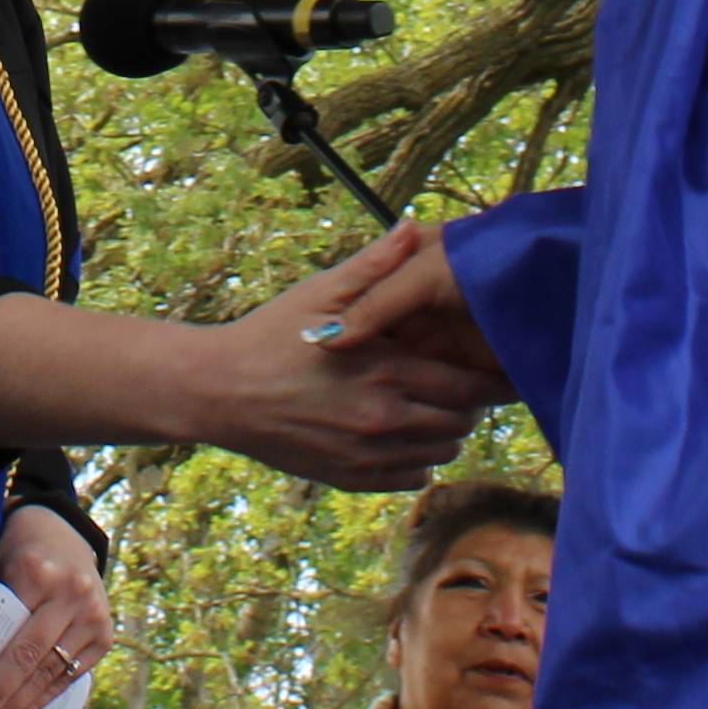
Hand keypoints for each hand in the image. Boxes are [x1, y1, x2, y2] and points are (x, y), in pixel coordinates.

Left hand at [0, 508, 104, 708]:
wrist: (62, 535)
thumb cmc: (17, 560)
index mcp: (38, 573)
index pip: (10, 643)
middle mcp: (73, 593)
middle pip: (31, 662)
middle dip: (2, 703)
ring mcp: (94, 615)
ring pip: (52, 674)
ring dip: (21, 708)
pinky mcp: (106, 635)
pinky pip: (70, 676)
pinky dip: (43, 698)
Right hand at [180, 229, 492, 492]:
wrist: (218, 391)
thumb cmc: (269, 336)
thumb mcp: (320, 292)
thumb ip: (374, 266)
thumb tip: (414, 229)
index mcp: (385, 372)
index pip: (470, 387)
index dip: (487, 376)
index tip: (489, 362)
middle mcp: (384, 421)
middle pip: (462, 422)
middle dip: (468, 401)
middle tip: (453, 377)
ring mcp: (368, 456)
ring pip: (442, 452)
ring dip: (444, 429)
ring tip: (426, 402)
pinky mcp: (351, 479)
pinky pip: (413, 477)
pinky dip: (417, 458)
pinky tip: (398, 431)